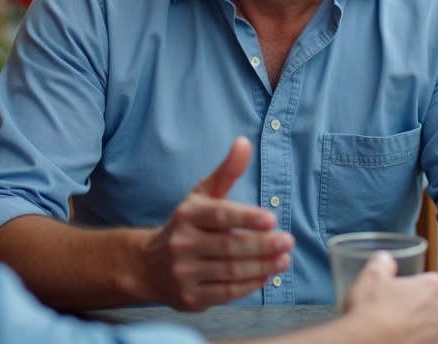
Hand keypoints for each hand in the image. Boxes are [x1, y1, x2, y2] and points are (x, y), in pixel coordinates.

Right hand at [140, 137, 293, 310]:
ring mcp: (184, 272)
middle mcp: (182, 243)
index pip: (221, 215)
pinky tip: (266, 276)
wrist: (149, 265)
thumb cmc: (187, 224)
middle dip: (263, 245)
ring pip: (230, 271)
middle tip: (288, 242)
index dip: (247, 218)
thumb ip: (227, 171)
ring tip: (284, 260)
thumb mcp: (203, 195)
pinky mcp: (190, 296)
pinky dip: (249, 285)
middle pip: (229, 246)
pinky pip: (226, 292)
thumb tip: (244, 142)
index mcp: (188, 214)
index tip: (271, 220)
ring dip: (262, 266)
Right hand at [342, 252, 437, 343]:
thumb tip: (386, 259)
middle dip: (427, 311)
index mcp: (434, 286)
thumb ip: (382, 263)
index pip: (431, 283)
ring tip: (409, 334)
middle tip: (403, 317)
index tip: (403, 298)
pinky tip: (415, 342)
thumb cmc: (372, 313)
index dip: (415, 290)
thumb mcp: (371, 277)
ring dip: (433, 332)